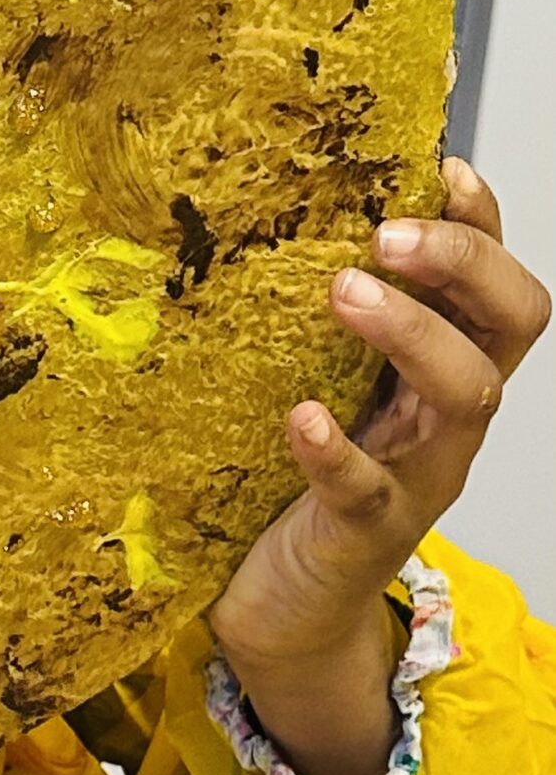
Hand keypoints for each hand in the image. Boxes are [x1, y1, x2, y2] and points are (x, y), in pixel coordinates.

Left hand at [208, 157, 550, 774]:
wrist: (281, 608)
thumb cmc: (292, 475)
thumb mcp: (315, 376)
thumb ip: (313, 310)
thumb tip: (261, 204)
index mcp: (437, 363)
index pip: (494, 278)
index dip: (482, 220)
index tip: (441, 166)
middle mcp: (445, 413)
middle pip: (512, 321)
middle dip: (464, 262)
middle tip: (387, 234)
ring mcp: (417, 473)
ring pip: (466, 393)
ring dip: (411, 333)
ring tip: (343, 291)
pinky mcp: (365, 531)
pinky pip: (367, 489)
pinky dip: (336, 449)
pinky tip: (301, 419)